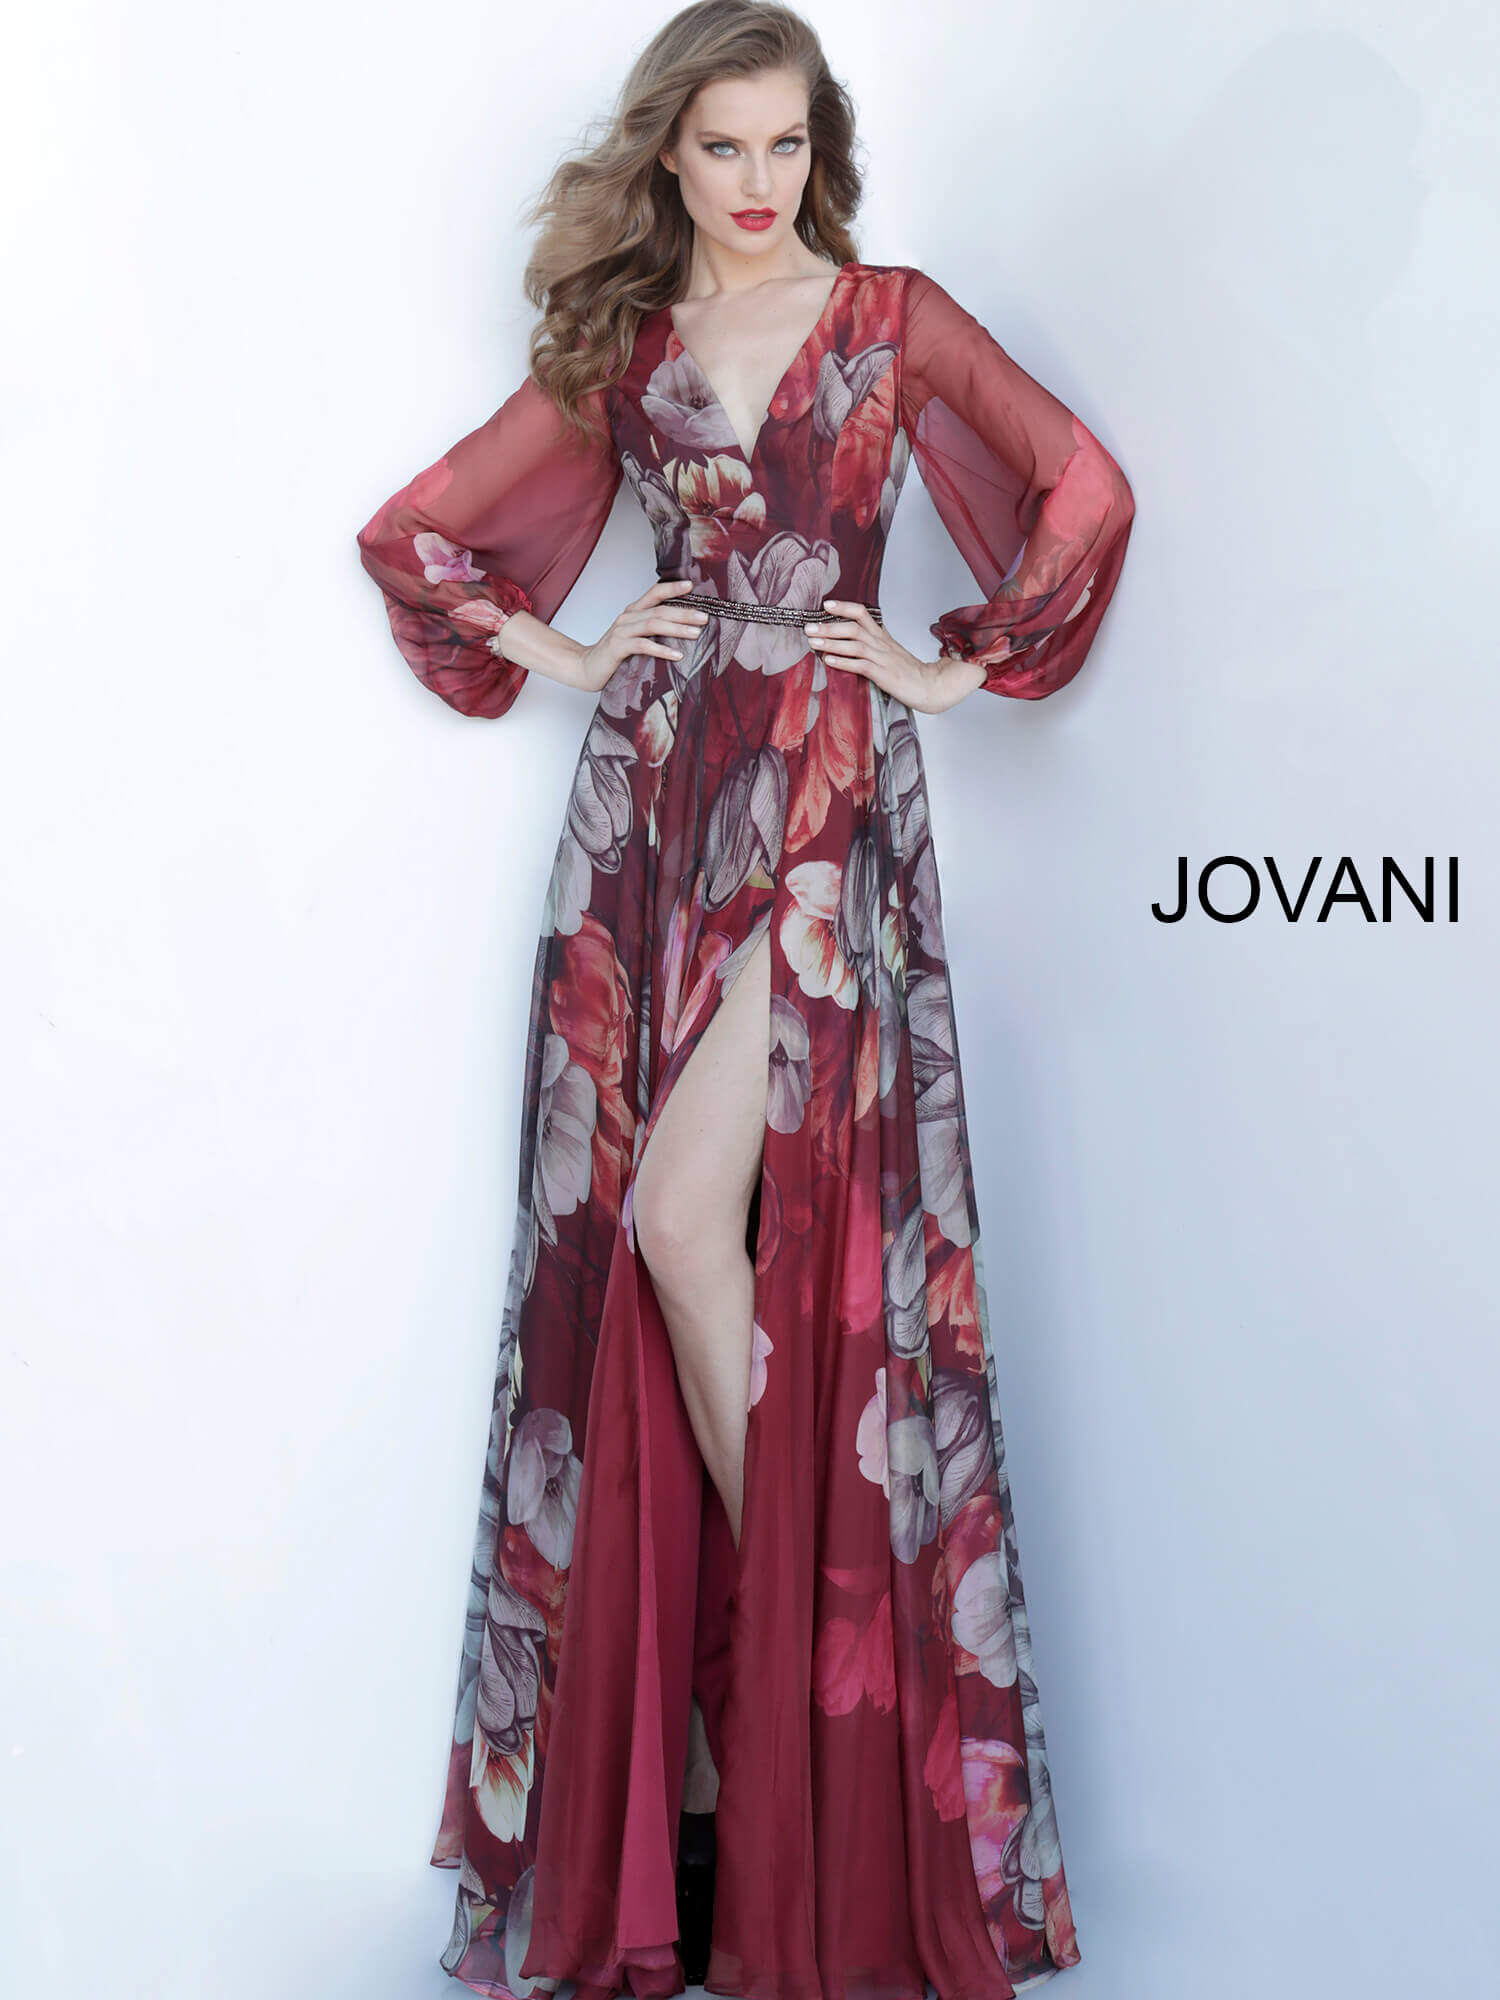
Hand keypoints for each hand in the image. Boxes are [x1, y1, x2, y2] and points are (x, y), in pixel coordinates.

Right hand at [575, 578, 709, 693]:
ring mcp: (622, 631)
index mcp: (633, 612)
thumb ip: (653, 631)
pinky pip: (643, 646)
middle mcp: (628, 617)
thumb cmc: (615, 654)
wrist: (586, 668)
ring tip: (696, 634)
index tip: (691, 586)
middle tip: (704, 617)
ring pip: (653, 624)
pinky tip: (676, 655)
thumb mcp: (635, 637)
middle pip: (659, 610)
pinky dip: (661, 650)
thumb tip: (684, 630)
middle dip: (684, 613)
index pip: (654, 593)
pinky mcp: (618, 647)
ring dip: (677, 629)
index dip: (672, 588)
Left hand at [803, 600, 986, 713]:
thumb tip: (848, 640)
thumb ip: (872, 643)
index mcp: (882, 636)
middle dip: (829, 626)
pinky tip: (828, 660)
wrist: (930, 686)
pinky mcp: (883, 674)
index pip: (862, 613)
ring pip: (854, 644)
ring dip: (831, 642)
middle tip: (808, 627)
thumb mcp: (890, 651)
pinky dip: (842, 662)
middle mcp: (881, 643)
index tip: (826, 604)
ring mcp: (882, 658)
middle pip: (853, 627)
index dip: (844, 607)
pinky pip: (860, 665)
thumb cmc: (908, 671)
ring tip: (812, 641)